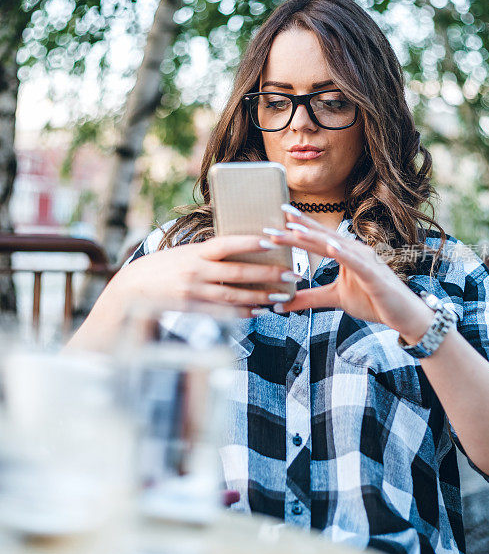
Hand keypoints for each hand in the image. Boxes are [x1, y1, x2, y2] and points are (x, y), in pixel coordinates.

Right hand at [116, 234, 299, 314]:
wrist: (131, 290)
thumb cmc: (161, 268)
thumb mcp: (183, 253)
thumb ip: (208, 254)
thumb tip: (238, 250)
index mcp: (194, 253)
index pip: (225, 244)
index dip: (248, 242)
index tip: (270, 240)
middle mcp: (195, 272)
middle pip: (237, 273)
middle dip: (267, 274)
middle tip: (291, 274)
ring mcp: (194, 293)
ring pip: (235, 296)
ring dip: (261, 297)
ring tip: (282, 297)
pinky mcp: (193, 310)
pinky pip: (224, 313)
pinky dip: (244, 313)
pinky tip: (261, 311)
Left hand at [265, 209, 433, 341]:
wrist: (404, 316)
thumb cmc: (373, 301)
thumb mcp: (334, 299)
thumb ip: (308, 298)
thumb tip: (280, 303)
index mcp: (345, 252)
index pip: (316, 238)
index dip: (296, 228)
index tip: (273, 221)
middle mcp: (354, 250)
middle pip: (321, 237)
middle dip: (296, 230)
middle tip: (272, 223)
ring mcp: (366, 260)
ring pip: (335, 245)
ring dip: (314, 236)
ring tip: (293, 228)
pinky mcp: (374, 275)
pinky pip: (357, 262)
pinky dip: (343, 253)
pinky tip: (330, 246)